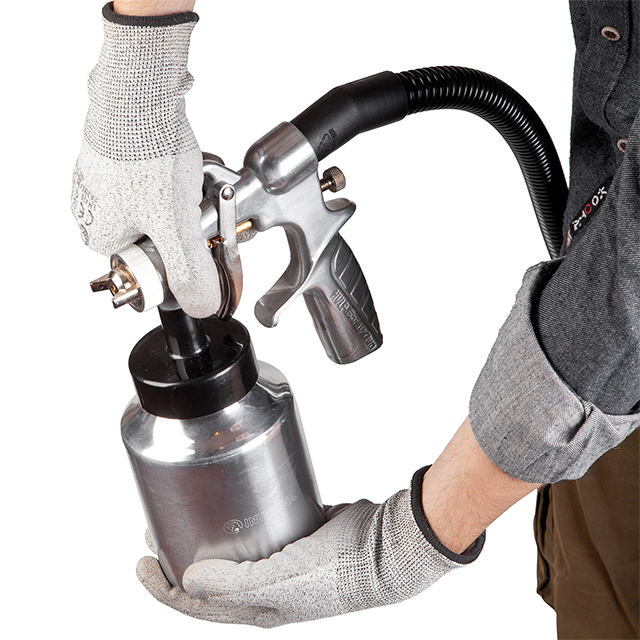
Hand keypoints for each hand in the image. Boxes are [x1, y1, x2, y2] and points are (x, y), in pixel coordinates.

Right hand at [71, 3, 219, 317]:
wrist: (141, 88)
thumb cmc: (146, 154)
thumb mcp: (177, 228)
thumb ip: (189, 272)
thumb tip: (200, 306)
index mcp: (99, 237)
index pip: (147, 271)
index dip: (180, 262)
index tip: (197, 244)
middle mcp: (94, 209)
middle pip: (156, 238)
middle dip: (184, 227)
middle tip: (198, 208)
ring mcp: (103, 178)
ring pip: (158, 206)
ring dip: (182, 200)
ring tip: (190, 181)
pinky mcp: (118, 153)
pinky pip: (155, 177)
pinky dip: (174, 175)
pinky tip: (182, 164)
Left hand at [136, 472, 483, 627]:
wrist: (384, 548)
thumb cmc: (337, 573)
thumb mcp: (280, 584)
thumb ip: (232, 585)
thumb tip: (187, 579)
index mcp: (257, 609)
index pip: (198, 605)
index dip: (163, 588)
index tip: (141, 562)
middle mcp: (265, 590)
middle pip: (209, 577)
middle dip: (178, 557)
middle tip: (157, 530)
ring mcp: (281, 562)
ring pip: (232, 551)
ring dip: (206, 535)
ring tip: (186, 511)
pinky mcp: (296, 535)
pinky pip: (259, 529)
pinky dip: (239, 519)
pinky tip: (230, 498)